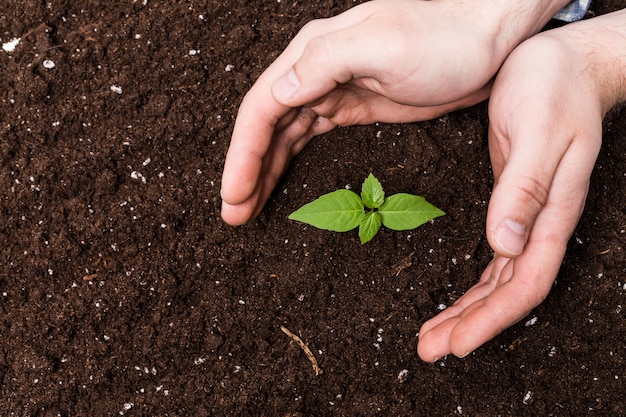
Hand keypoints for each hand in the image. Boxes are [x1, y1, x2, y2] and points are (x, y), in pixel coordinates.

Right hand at [220, 0, 567, 225]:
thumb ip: (326, 63)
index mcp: (314, 55)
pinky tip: (281, 181)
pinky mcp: (355, 108)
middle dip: (247, 171)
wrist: (491, 41)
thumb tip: (279, 90)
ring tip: (249, 208)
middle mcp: (315, 71)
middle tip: (234, 215)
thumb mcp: (385, 45)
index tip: (233, 196)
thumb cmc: (445, 39)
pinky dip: (291, 162)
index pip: (262, 108)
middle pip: (266, 127)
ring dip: (264, 171)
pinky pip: (310, 138)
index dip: (242, 155)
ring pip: (285, 137)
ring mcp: (334, 90)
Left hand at [417, 11, 625, 360]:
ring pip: (499, 281)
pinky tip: (455, 300)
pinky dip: (473, 285)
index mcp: (552, 213)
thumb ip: (524, 189)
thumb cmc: (554, 89)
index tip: (456, 345)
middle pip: (508, 293)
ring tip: (432, 336)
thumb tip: (503, 244)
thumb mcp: (537, 133)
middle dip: (470, 326)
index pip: (525, 283)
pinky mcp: (510, 203)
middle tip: (428, 350)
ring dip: (467, 312)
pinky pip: (494, 258)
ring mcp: (527, 216)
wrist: (564, 64)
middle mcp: (541, 223)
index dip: (491, 319)